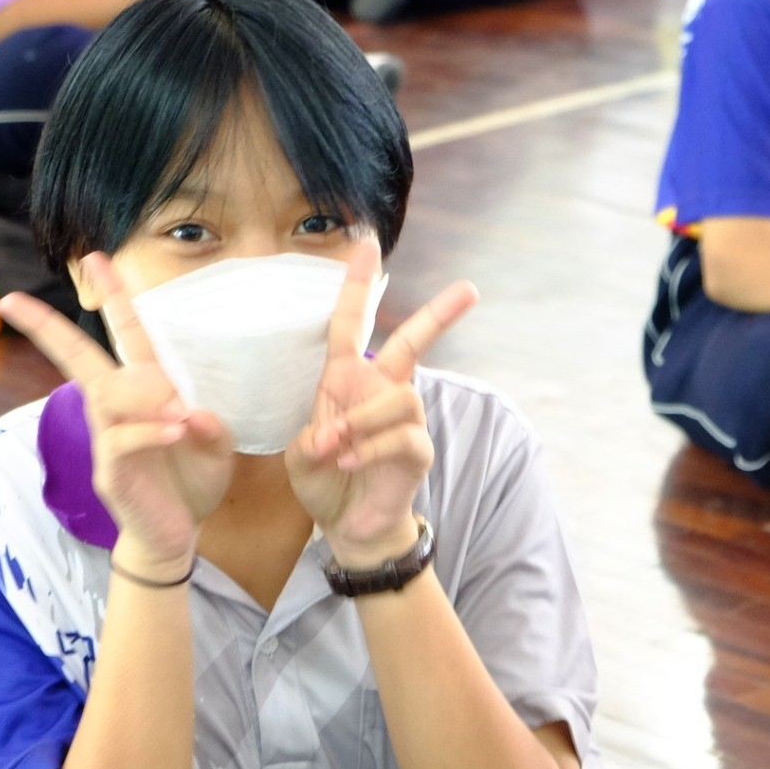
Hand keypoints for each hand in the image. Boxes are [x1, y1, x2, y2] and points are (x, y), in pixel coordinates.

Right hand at [0, 254, 234, 565]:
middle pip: (78, 359)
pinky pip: (121, 441)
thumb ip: (210, 425)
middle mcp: (116, 410)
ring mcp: (108, 440)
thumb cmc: (190, 483)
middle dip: (47, 329)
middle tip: (14, 302)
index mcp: (144, 393)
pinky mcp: (110, 473)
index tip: (95, 259)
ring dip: (141, 395)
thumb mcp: (215, 446)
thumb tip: (193, 410)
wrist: (175, 537)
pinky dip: (148, 431)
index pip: (126, 335)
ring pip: (104, 397)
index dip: (113, 297)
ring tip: (179, 412)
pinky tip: (176, 430)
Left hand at [286, 241, 478, 561]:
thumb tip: (331, 435)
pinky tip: (347, 461)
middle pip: (413, 342)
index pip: (351, 323)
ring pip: (398, 399)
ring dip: (361, 422)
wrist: (348, 525)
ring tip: (333, 447)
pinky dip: (369, 448)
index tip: (366, 243)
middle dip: (439, 315)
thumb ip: (311, 436)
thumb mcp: (300, 453)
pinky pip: (401, 437)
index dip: (357, 284)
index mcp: (347, 380)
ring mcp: (404, 420)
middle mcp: (381, 391)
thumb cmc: (324, 480)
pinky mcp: (416, 452)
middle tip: (470, 289)